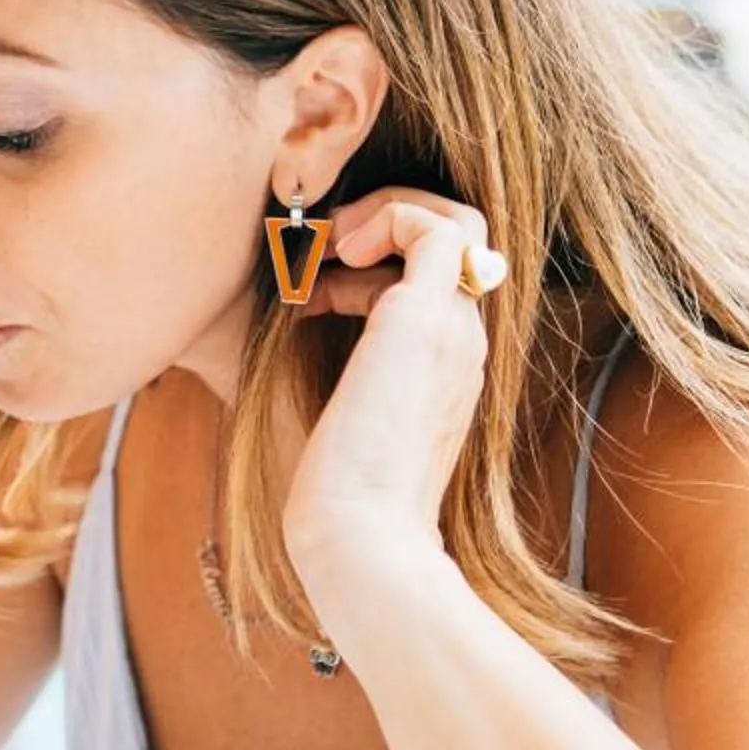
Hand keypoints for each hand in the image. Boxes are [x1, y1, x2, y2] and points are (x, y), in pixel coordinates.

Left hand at [282, 188, 497, 578]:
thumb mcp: (335, 414)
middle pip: (455, 240)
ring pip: (456, 223)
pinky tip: (334, 258)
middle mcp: (461, 342)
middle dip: (384, 222)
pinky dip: (387, 217)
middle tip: (322, 249)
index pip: (439, 278)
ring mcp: (453, 330)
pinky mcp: (427, 320)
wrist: (357, 536)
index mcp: (444, 366)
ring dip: (385, 213)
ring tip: (328, 249)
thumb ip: (333, 370)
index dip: (377, 261)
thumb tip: (286, 327)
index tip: (314, 288)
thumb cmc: (332, 493)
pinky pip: (438, 227)